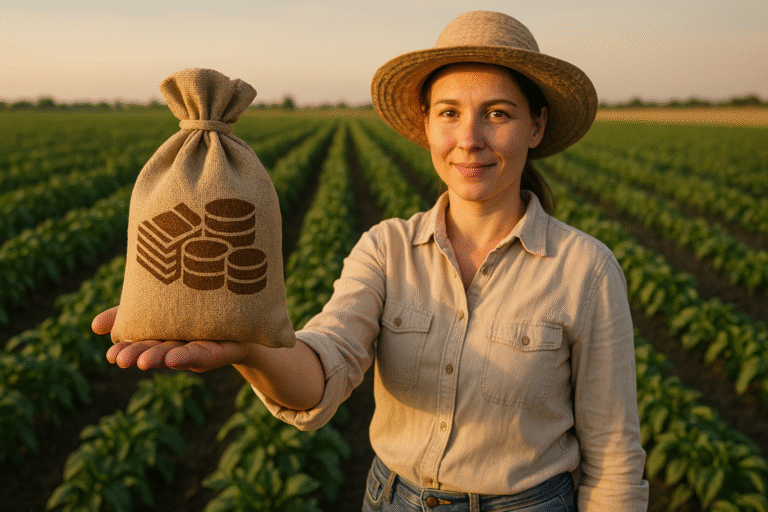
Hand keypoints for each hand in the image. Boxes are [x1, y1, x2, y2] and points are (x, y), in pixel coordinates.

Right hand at [92, 306, 251, 371]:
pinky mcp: (228, 348)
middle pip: (161, 351)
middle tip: (122, 360)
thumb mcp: (160, 306)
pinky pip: (213, 353)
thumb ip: (129, 313)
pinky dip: (196, 356)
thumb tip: (95, 326)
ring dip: (164, 359)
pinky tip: (179, 358)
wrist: (245, 313)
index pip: (143, 343)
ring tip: (147, 362)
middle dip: (142, 355)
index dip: (127, 350)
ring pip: (184, 354)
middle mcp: (185, 343)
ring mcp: (207, 346)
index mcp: (167, 334)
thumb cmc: (196, 309)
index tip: (110, 356)